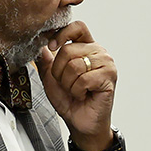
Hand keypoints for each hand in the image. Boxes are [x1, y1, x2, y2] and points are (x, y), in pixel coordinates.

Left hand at [35, 20, 115, 150]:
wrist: (80, 122)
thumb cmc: (69, 100)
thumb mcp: (50, 78)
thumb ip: (46, 60)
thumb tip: (41, 46)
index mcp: (86, 47)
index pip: (77, 27)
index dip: (62, 34)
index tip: (51, 47)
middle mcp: (98, 52)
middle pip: (69, 49)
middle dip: (59, 71)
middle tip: (66, 84)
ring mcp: (106, 64)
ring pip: (75, 65)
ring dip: (69, 84)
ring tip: (76, 90)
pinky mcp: (109, 77)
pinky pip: (83, 79)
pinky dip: (77, 91)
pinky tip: (84, 95)